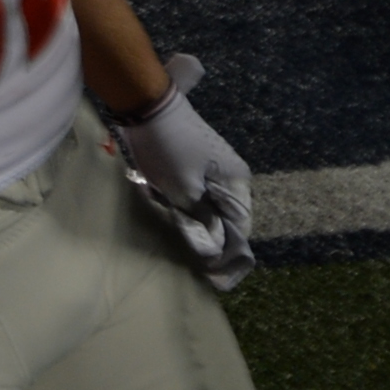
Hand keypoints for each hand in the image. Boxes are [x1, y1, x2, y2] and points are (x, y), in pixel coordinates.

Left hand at [111, 52, 255, 288]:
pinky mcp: (196, 167)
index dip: (230, 256)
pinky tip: (181, 225)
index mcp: (237, 182)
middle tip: (205, 274)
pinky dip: (191, 215)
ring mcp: (215, 171)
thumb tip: (214, 249)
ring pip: (214, 212)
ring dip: (202, 231)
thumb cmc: (168, 149)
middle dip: (217, 246)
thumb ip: (201, 221)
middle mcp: (232, 177)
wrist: (148, 107)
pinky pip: (200, 200)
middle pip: (229, 222)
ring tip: (193, 253)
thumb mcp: (184, 190)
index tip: (218, 281)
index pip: (240, 228)